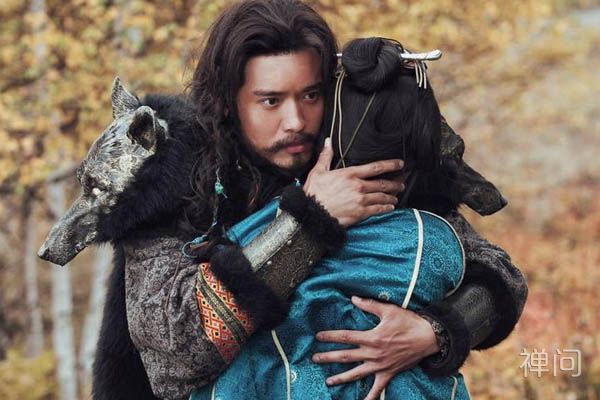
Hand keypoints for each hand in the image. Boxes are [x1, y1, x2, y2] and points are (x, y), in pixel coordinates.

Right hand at [303, 138, 404, 226]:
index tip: (400, 164)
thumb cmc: (314, 193)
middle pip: (383, 183)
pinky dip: (386, 208)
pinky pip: (378, 209)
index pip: (376, 167)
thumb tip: (328, 141)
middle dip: (395, 183)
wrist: (312, 213)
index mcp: (350, 174)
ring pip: (382, 197)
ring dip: (391, 196)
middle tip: (401, 183)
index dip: (391, 164)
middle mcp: (358, 186)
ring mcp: (361, 200)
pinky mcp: (360, 213)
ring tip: (396, 196)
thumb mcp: (318, 171)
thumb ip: (326, 156)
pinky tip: (390, 207)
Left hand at [312, 296, 438, 399]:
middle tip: (314, 358)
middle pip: (346, 356)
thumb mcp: (388, 310)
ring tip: (328, 381)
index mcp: (372, 337)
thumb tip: (353, 298)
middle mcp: (373, 354)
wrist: (428, 338)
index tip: (318, 336)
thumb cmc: (408, 322)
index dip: (330, 336)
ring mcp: (380, 366)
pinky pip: (377, 390)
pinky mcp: (388, 374)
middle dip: (328, 357)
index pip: (345, 337)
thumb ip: (369, 305)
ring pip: (356, 374)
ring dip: (341, 378)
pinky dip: (369, 398)